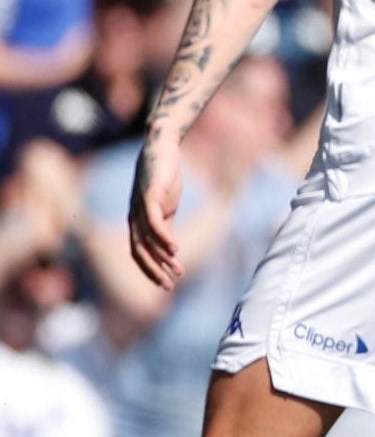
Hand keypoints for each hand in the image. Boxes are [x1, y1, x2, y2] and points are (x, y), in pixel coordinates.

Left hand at [129, 136, 184, 288]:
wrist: (162, 150)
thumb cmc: (164, 179)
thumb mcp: (166, 208)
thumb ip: (165, 228)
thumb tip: (171, 251)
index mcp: (138, 223)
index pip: (140, 253)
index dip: (151, 271)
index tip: (167, 285)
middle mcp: (134, 218)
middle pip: (140, 251)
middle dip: (154, 271)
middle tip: (168, 286)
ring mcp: (140, 207)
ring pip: (147, 239)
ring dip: (162, 257)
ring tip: (178, 270)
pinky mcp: (150, 195)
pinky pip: (154, 221)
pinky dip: (163, 237)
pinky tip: (175, 249)